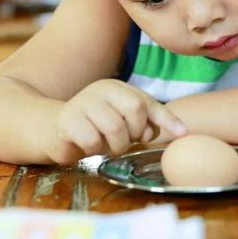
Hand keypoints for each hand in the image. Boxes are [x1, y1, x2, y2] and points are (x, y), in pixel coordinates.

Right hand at [46, 79, 187, 163]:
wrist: (55, 129)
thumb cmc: (96, 126)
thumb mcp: (124, 120)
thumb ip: (150, 121)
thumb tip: (182, 131)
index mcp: (117, 88)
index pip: (147, 102)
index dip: (165, 119)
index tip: (182, 134)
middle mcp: (101, 89)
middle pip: (134, 111)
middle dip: (135, 133)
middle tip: (125, 139)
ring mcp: (82, 102)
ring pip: (115, 129)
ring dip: (115, 145)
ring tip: (106, 143)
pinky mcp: (67, 120)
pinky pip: (92, 141)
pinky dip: (94, 149)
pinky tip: (86, 144)